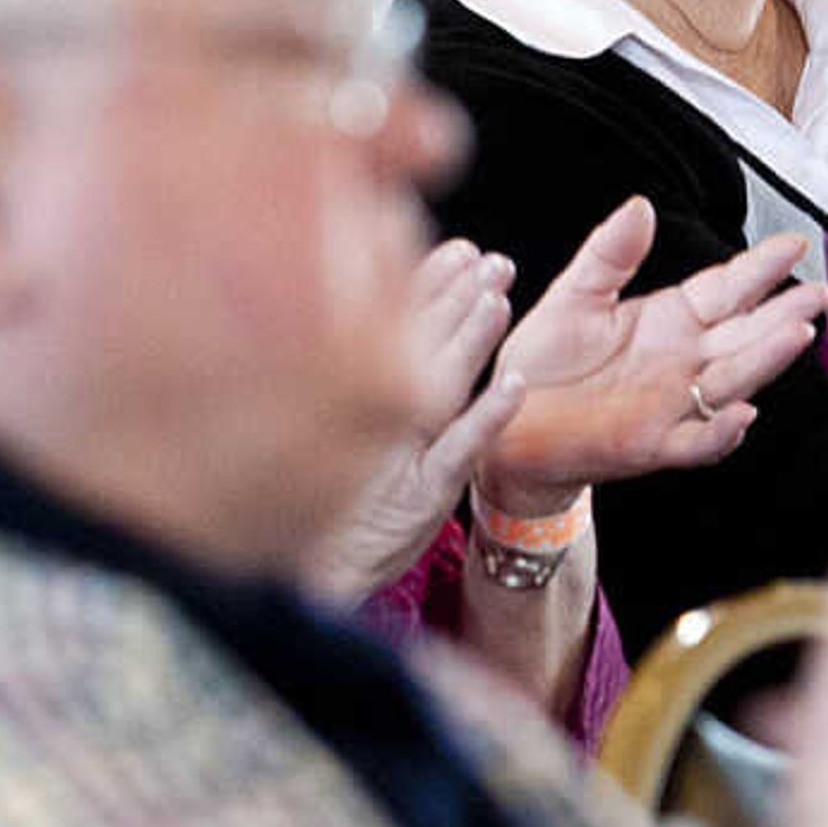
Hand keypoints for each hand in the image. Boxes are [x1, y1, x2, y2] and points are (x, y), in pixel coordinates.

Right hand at [312, 236, 518, 601]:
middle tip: (487, 256)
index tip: (457, 248)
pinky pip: (458, 448)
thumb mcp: (334, 438)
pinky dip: (487, 416)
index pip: (388, 324)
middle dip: (451, 295)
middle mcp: (368, 414)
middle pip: (412, 342)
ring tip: (500, 294)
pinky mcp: (420, 495)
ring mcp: (395, 452)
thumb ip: (353, 381)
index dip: (423, 283)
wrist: (312, 578)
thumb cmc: (326, 506)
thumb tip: (367, 319)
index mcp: (350, 392)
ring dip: (468, 336)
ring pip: (434, 381)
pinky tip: (516, 383)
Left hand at [473, 197, 827, 519]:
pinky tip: (744, 414)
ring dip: (767, 360)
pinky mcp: (652, 444)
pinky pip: (697, 442)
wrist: (508, 422)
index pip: (728, 289)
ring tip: (797, 333)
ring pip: (734, 380)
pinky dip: (721, 432)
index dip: (761, 268)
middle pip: (747, 334)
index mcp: (672, 321)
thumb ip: (611, 253)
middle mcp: (684, 362)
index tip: (793, 244)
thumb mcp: (576, 295)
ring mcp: (674, 404)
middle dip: (785, 313)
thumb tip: (641, 205)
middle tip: (820, 293)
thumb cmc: (543, 363)